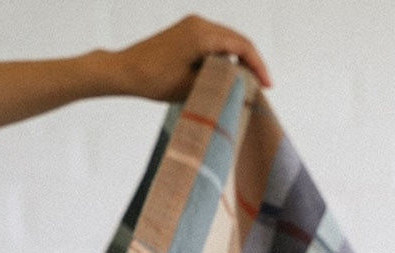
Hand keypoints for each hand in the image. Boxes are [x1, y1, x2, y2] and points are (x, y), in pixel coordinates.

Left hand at [111, 15, 271, 102]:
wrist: (126, 71)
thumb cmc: (156, 80)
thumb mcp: (195, 86)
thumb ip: (222, 81)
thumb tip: (244, 85)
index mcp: (203, 34)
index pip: (242, 46)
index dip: (259, 66)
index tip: (268, 86)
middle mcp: (199, 23)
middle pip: (237, 40)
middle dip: (252, 63)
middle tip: (262, 87)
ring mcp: (192, 25)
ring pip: (227, 41)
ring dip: (239, 60)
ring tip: (247, 84)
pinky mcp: (186, 32)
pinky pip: (214, 42)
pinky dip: (225, 57)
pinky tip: (228, 75)